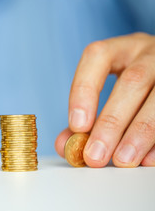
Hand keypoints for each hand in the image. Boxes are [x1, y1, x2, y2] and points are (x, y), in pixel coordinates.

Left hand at [55, 32, 154, 167]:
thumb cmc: (132, 89)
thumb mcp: (107, 93)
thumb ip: (84, 121)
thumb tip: (65, 146)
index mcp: (120, 49)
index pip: (97, 57)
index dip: (84, 91)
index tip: (77, 126)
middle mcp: (149, 53)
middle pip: (132, 81)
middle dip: (111, 122)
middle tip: (95, 155)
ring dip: (140, 133)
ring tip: (122, 160)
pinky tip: (147, 158)